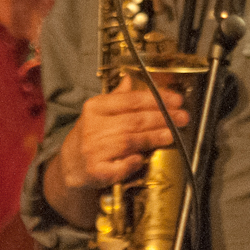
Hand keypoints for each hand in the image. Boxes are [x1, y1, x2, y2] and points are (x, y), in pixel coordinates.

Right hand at [58, 72, 190, 189]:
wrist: (68, 164)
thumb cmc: (89, 135)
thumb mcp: (98, 111)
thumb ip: (116, 97)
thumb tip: (131, 79)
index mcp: (95, 107)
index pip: (131, 100)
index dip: (157, 99)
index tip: (176, 100)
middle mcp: (92, 127)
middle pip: (133, 120)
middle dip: (162, 118)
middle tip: (182, 117)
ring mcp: (93, 150)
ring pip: (129, 141)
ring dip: (153, 137)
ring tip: (171, 134)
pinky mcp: (95, 171)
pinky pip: (118, 166)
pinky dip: (132, 162)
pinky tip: (142, 158)